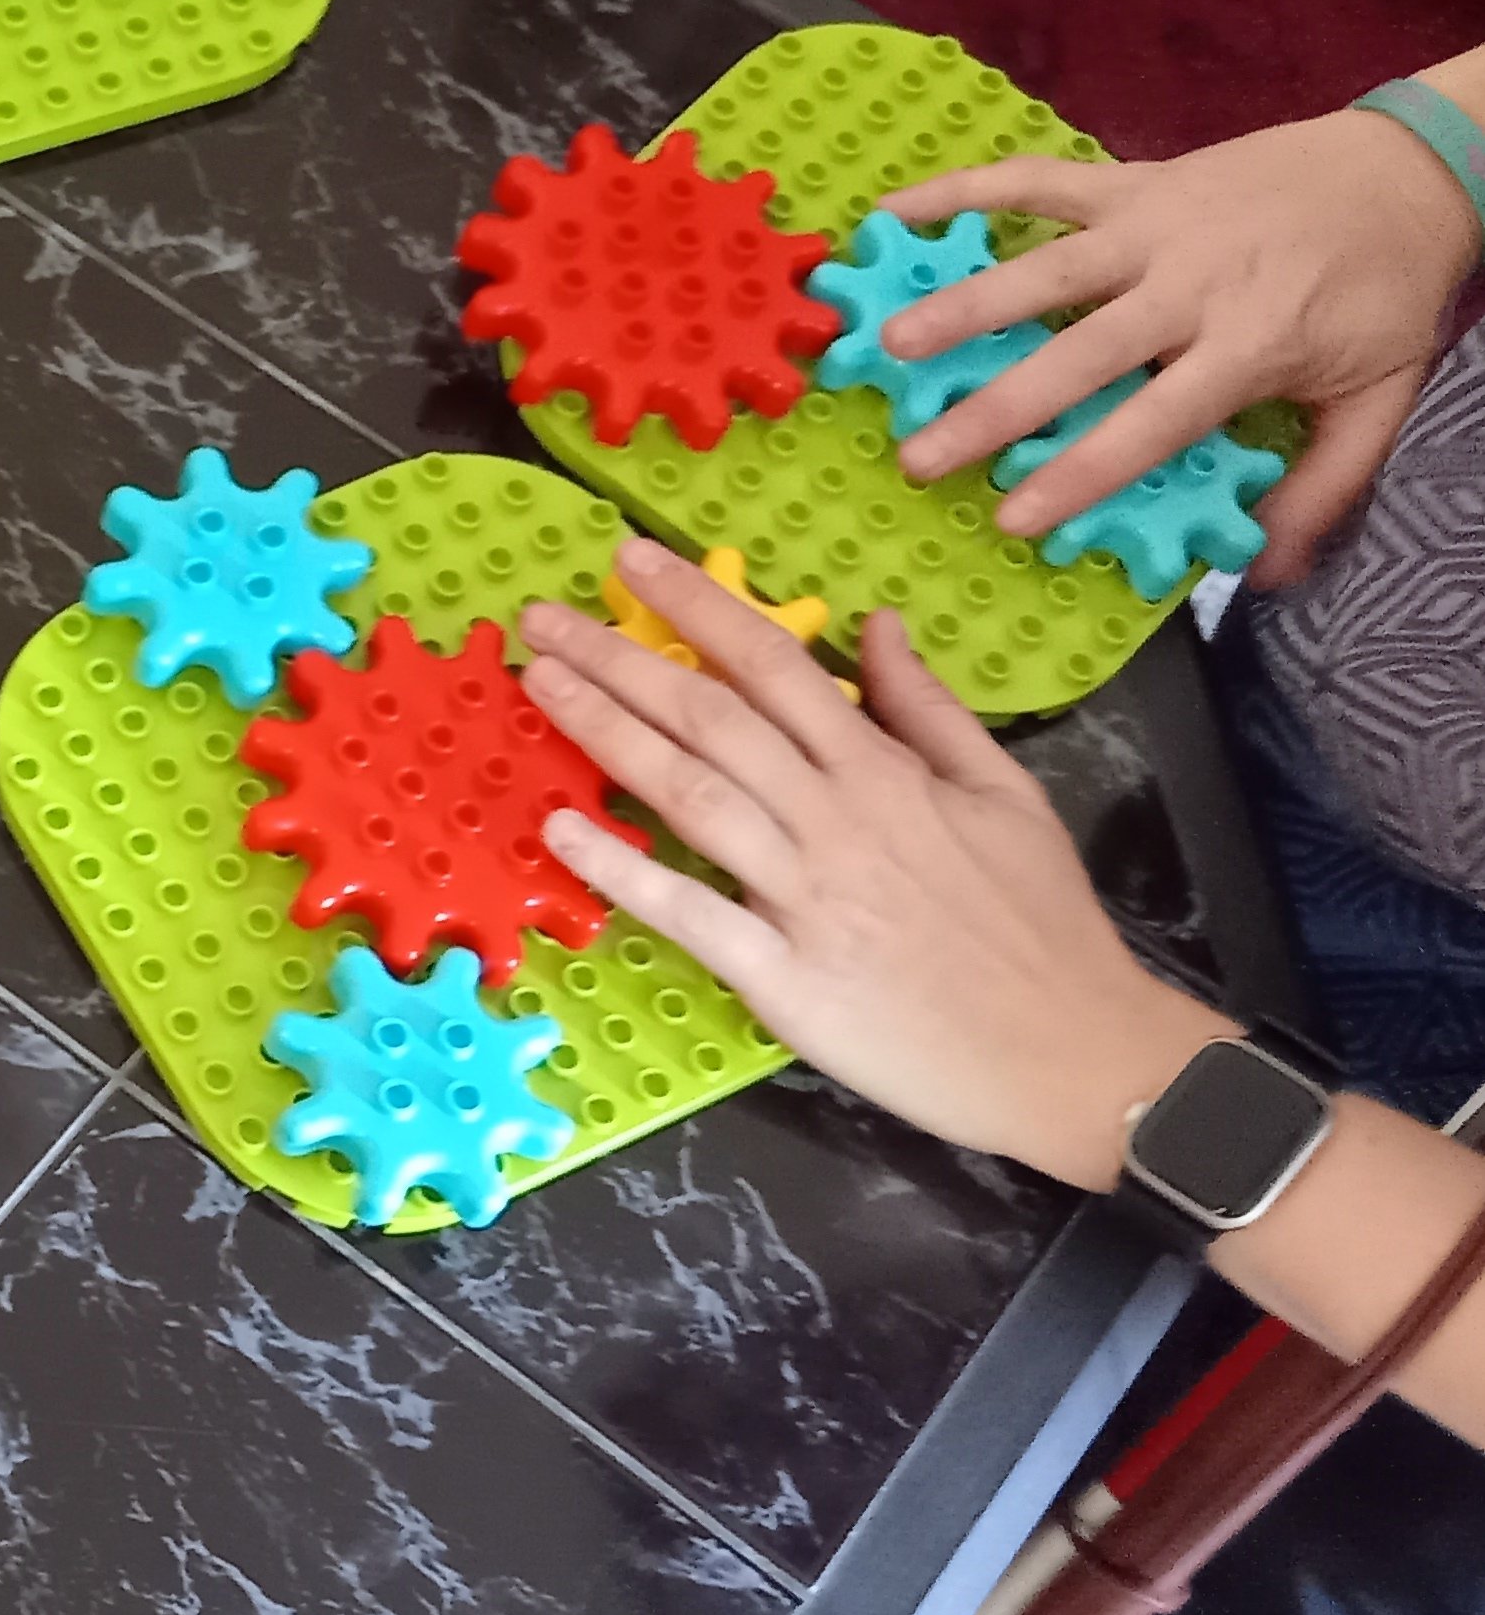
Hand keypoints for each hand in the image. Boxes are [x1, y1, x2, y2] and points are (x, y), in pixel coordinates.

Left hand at [516, 541, 1231, 1187]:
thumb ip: (928, 709)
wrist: (1074, 1052)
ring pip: (691, 793)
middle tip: (542, 618)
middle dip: (620, 658)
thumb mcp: (1004, 793)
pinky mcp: (785, 979)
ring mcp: (806, 898)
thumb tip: (877, 624)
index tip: (631, 562)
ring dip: (606, 732)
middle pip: (711, 717)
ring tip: (539, 686)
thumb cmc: (1039, 925)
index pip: (773, 665)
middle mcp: (836, 821)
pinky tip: (562, 828)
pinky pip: (691, 912)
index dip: (697, 607)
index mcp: (884, 773)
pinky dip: (624, 870)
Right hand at [873, 107, 1481, 585]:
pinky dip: (963, 189)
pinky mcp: (1133, 181)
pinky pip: (1039, 179)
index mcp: (1251, 341)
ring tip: (890, 343)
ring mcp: (1155, 224)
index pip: (1153, 420)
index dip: (1082, 470)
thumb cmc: (1384, 290)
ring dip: (963, 304)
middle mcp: (1192, 281)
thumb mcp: (1380, 396)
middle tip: (922, 458)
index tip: (1015, 518)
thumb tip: (1263, 571)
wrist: (1410, 167)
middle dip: (995, 409)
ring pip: (1046, 266)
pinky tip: (896, 211)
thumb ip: (1323, 487)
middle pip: (1078, 353)